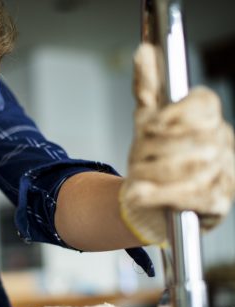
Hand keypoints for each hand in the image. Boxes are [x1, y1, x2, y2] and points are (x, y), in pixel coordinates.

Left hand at [120, 43, 234, 244]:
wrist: (155, 199)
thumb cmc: (155, 156)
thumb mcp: (147, 120)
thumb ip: (147, 88)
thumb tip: (143, 52)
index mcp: (209, 118)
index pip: (203, 103)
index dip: (175, 113)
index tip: (149, 126)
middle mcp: (222, 143)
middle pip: (190, 137)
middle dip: (154, 149)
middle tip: (136, 157)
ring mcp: (224, 173)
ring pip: (187, 168)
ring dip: (152, 173)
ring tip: (137, 177)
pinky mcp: (217, 202)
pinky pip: (188, 196)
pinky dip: (159, 195)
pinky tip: (141, 194)